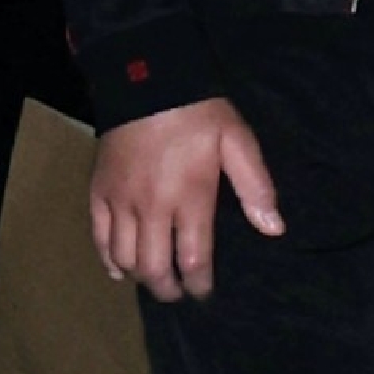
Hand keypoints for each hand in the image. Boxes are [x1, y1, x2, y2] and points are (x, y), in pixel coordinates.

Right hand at [90, 95, 282, 302]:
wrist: (146, 80)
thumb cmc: (198, 112)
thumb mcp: (237, 141)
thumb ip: (255, 187)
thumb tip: (274, 229)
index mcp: (189, 198)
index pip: (193, 260)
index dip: (199, 284)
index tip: (205, 293)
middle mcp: (151, 208)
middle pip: (154, 268)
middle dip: (168, 289)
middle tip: (179, 294)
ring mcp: (120, 201)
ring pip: (124, 258)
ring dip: (139, 277)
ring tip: (155, 280)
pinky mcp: (99, 191)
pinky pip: (98, 237)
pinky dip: (108, 260)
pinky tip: (119, 270)